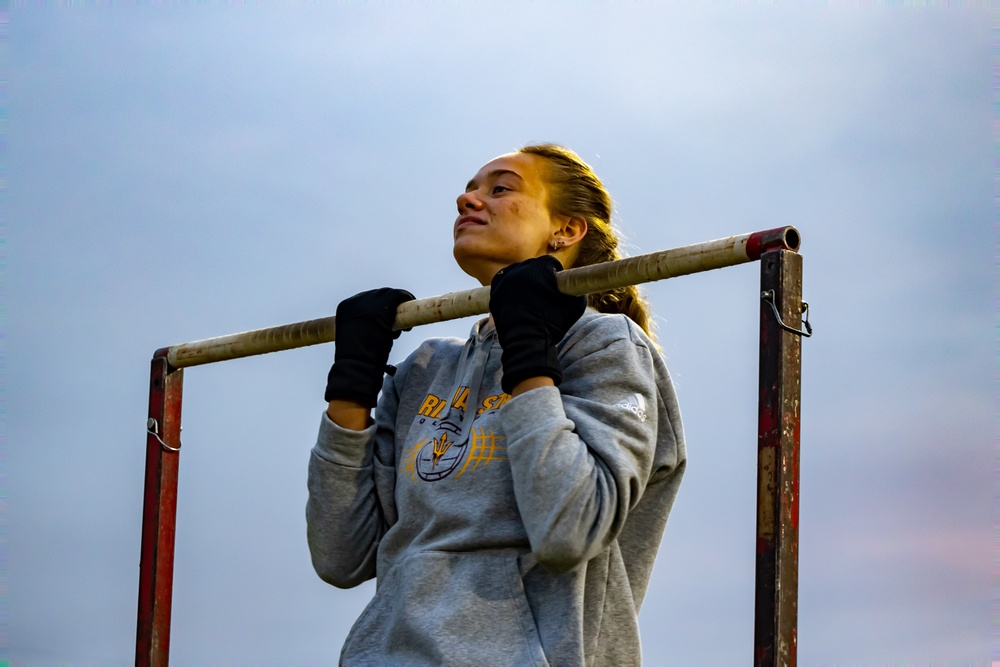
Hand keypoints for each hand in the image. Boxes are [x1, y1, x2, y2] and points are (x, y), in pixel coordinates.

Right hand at [324, 287, 414, 407]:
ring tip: (404, 325)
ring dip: (398, 305)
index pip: (365, 301)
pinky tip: (410, 305)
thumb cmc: (356, 358)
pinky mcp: (384, 304)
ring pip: (389, 295)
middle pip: (378, 296)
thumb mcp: (354, 339)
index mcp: (345, 307)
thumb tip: (375, 328)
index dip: (378, 308)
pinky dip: (406, 298)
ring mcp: (370, 301)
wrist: (358, 362)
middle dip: (389, 307)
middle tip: (398, 323)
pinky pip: (398, 295)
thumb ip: (362, 328)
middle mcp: (356, 300)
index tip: (386, 318)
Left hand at [490, 255, 586, 393]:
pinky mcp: (495, 292)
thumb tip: (576, 286)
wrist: (526, 340)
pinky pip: (503, 284)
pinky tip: (516, 297)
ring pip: (515, 273)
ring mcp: (505, 280)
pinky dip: (509, 288)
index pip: (549, 262)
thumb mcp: (575, 306)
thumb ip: (576, 290)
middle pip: (531, 266)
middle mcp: (521, 269)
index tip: (556, 282)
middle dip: (538, 275)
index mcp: (540, 268)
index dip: (554, 271)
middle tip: (543, 289)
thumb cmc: (552, 324)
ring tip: (528, 294)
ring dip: (522, 279)